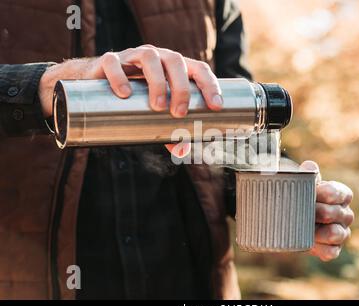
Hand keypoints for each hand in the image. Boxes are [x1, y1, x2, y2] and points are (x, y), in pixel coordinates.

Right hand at [38, 45, 222, 155]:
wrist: (96, 85)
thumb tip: (181, 150)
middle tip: (179, 113)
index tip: (216, 107)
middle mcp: (157, 57)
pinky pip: (114, 63)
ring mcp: (132, 56)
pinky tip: (124, 94)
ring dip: (157, 81)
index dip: (210, 85)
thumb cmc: (134, 99)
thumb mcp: (153, 115)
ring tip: (157, 106)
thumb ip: (168, 132)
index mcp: (173, 67)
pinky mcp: (108, 60)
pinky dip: (119, 76)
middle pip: (175, 61)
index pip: (198, 69)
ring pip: (149, 57)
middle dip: (182, 87)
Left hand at [299, 161, 353, 260]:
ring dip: (319, 232)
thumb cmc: (302, 197)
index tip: (315, 192)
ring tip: (305, 228)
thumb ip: (307, 175)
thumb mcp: (304, 184)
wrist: (292, 219)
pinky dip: (319, 248)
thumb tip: (309, 167)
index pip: (342, 193)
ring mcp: (342, 233)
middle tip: (302, 211)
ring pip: (336, 234)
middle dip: (318, 212)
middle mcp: (346, 214)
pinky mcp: (334, 249)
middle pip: (336, 213)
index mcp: (342, 195)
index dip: (328, 193)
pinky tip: (309, 243)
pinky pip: (331, 252)